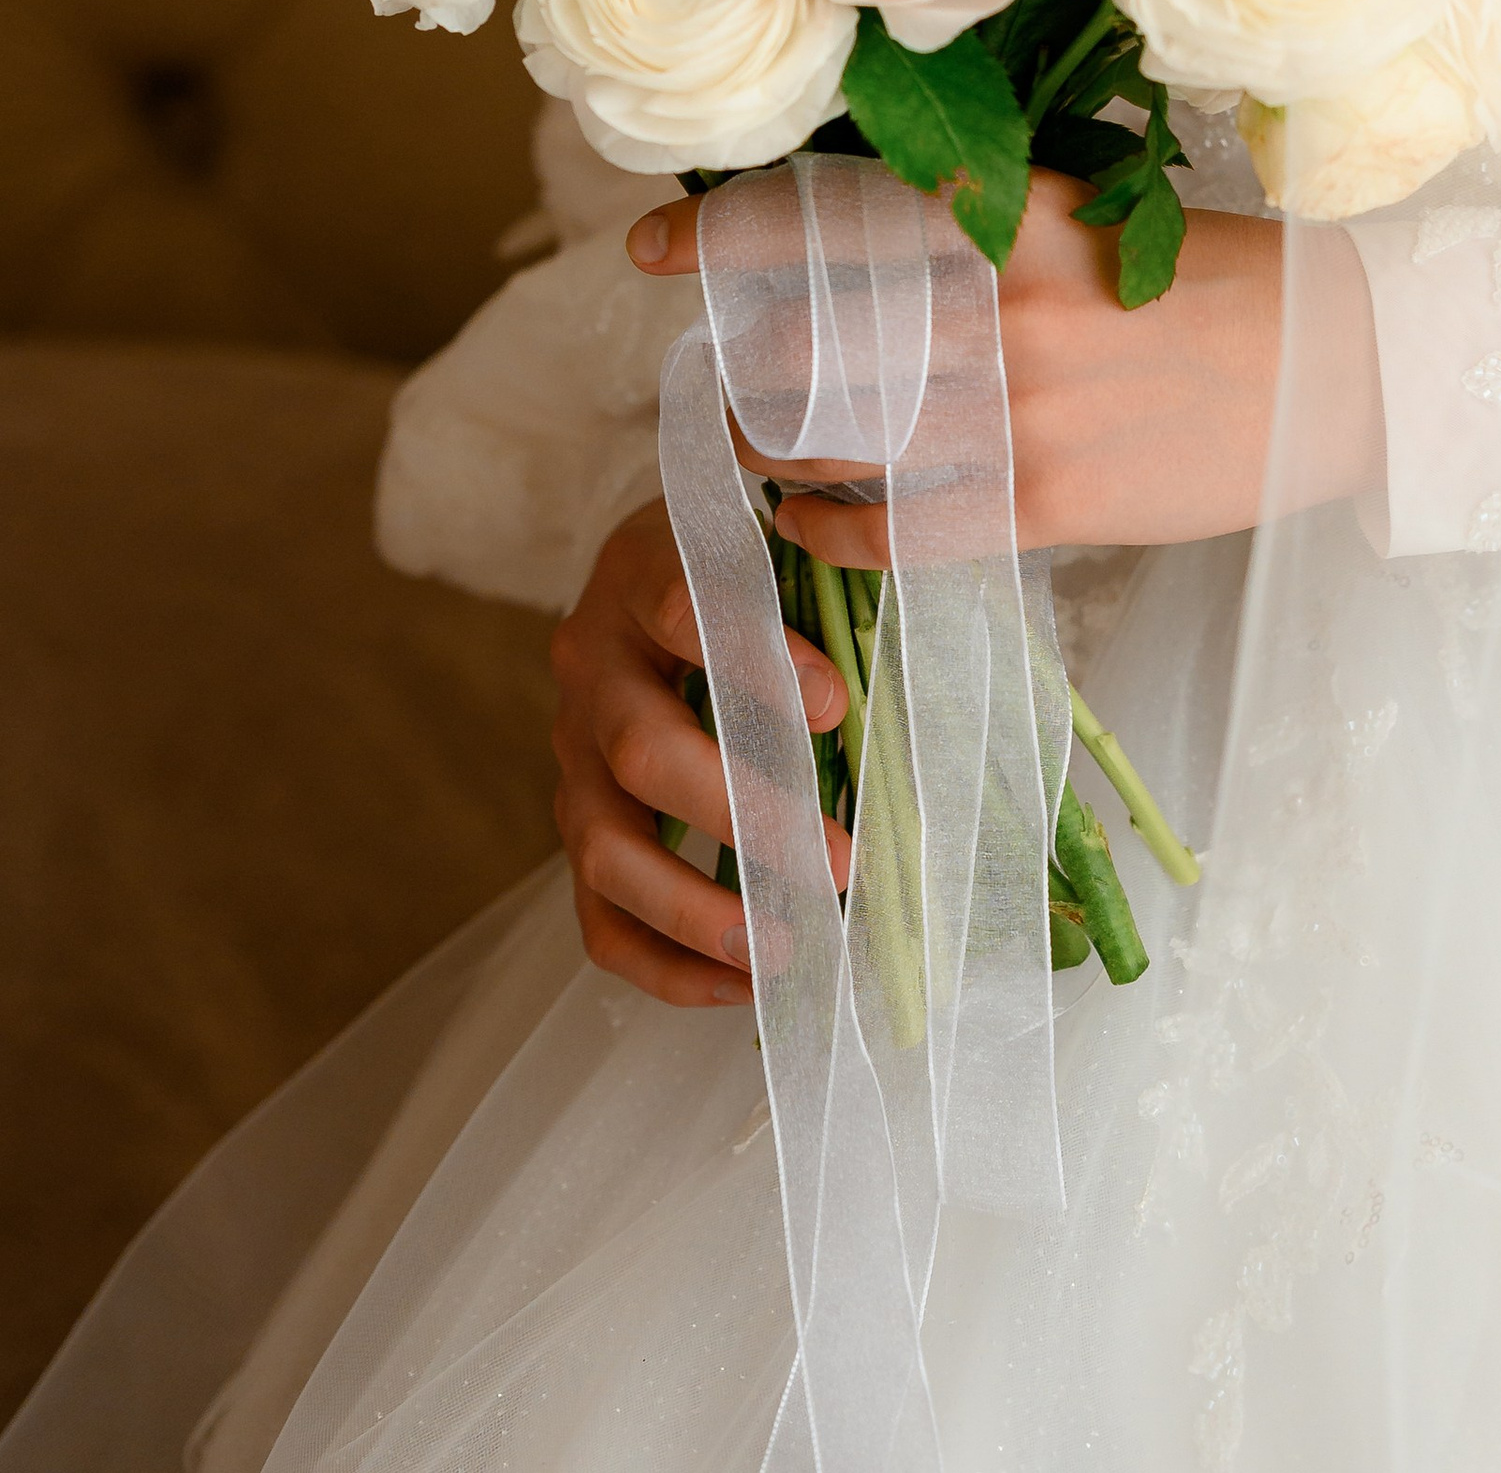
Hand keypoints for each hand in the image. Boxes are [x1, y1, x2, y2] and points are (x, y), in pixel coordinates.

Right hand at [549, 497, 851, 1005]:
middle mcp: (592, 663)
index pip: (683, 609)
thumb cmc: (747, 558)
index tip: (834, 708)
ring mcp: (571, 750)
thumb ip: (824, 592)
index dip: (754, 662)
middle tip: (839, 861)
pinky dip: (663, 962)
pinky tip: (743, 984)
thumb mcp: (778, 543)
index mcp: (640, 569)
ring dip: (698, 910)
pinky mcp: (576, 819)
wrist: (653, 568)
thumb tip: (903, 676)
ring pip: (605, 848)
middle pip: (642, 750)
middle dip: (744, 817)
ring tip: (787, 949)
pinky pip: (597, 914)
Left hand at [625, 171, 1384, 574]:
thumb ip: (996, 237)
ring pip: (847, 433)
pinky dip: (832, 523)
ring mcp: (1028, 411)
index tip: (645, 247)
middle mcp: (1009, 310)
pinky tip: (800, 517)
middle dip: (745, 355)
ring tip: (749, 440)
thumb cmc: (1231, 283)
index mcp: (1022, 220)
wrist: (1348, 369)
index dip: (728, 237)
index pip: (840, 218)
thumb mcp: (1110, 223)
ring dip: (777, 442)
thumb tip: (876, 247)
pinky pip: (903, 522)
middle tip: (714, 361)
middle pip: (819, 336)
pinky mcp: (1053, 500)